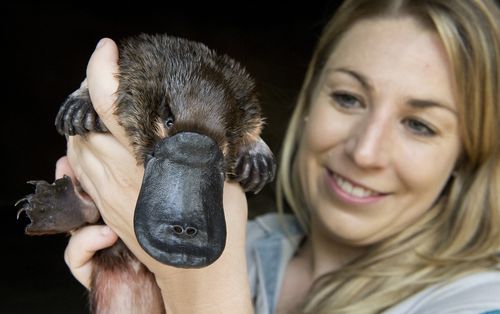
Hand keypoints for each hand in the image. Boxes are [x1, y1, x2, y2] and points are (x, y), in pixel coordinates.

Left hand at [66, 38, 252, 312]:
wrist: (200, 273)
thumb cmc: (218, 228)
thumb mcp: (221, 177)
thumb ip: (207, 146)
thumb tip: (207, 120)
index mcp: (148, 162)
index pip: (107, 107)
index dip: (100, 71)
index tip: (106, 49)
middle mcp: (119, 177)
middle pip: (81, 126)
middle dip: (89, 98)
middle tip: (110, 85)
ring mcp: (108, 196)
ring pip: (75, 150)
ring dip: (84, 127)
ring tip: (106, 116)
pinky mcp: (106, 211)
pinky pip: (80, 174)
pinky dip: (83, 154)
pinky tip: (104, 150)